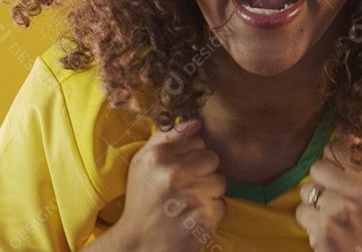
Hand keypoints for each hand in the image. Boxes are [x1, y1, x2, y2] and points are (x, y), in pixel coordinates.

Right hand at [106, 117, 226, 251]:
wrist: (138, 243)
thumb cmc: (143, 200)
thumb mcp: (143, 163)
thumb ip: (167, 137)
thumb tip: (197, 121)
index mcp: (158, 158)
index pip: (198, 142)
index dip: (191, 156)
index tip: (178, 171)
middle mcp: (174, 175)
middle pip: (212, 159)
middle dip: (203, 172)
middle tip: (186, 187)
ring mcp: (191, 197)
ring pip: (220, 182)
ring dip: (209, 192)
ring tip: (189, 203)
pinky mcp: (204, 219)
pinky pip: (222, 205)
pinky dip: (211, 212)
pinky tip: (193, 217)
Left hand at [295, 129, 361, 251]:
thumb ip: (361, 157)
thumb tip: (342, 130)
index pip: (338, 148)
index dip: (332, 156)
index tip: (336, 166)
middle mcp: (358, 194)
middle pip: (317, 167)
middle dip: (321, 180)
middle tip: (333, 194)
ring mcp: (338, 214)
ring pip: (306, 190)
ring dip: (314, 201)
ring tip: (330, 212)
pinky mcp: (322, 232)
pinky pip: (301, 212)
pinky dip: (309, 220)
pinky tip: (325, 226)